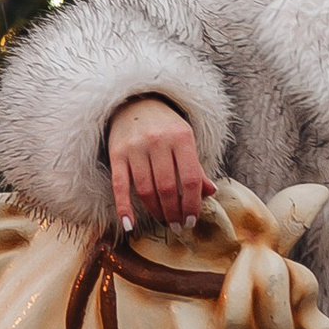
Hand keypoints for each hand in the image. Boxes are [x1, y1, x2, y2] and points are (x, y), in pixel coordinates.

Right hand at [108, 98, 204, 235]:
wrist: (136, 102)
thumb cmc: (166, 126)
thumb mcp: (185, 140)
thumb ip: (196, 167)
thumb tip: (211, 192)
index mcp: (181, 137)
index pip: (190, 179)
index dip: (193, 204)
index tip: (192, 220)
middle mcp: (158, 141)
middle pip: (168, 188)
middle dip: (174, 212)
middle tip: (178, 226)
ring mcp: (135, 147)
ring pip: (146, 190)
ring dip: (155, 211)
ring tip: (163, 221)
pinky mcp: (117, 154)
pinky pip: (120, 186)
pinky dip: (124, 208)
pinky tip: (130, 224)